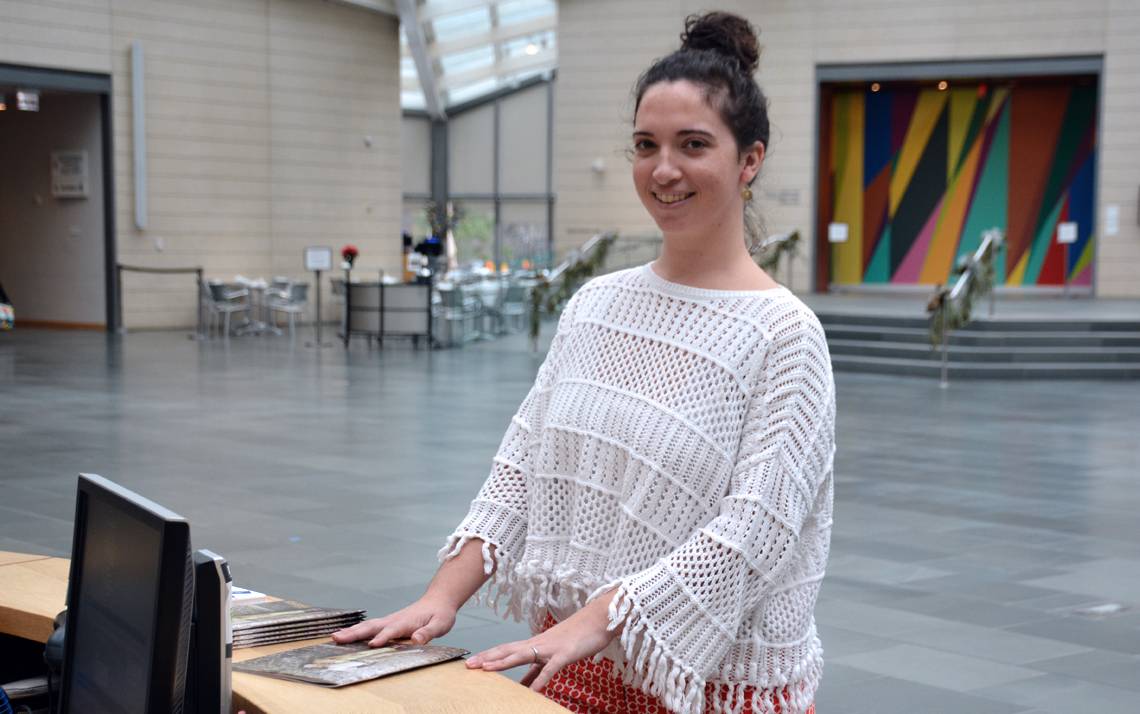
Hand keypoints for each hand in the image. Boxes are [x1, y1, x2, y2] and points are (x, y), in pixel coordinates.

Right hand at [332, 596, 457, 646]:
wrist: (438, 601)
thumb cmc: (440, 614)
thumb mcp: (440, 624)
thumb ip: (429, 632)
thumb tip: (417, 640)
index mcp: (406, 622)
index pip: (392, 631)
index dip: (383, 637)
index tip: (372, 645)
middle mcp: (394, 620)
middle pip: (372, 627)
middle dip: (355, 633)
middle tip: (336, 638)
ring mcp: (389, 621)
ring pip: (367, 626)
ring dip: (351, 632)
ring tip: (334, 637)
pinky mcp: (388, 623)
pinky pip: (370, 627)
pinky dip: (356, 631)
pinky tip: (346, 636)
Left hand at [465, 589, 619, 691]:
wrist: (600, 618)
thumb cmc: (579, 636)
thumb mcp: (556, 655)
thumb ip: (540, 671)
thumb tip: (528, 687)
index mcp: (536, 644)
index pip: (507, 650)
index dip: (489, 656)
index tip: (472, 662)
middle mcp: (539, 643)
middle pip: (508, 650)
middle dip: (487, 658)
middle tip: (468, 665)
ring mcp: (551, 648)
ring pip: (523, 655)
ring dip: (504, 662)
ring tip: (487, 670)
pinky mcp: (566, 654)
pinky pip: (551, 668)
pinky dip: (541, 678)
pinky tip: (534, 691)